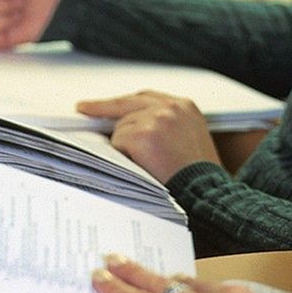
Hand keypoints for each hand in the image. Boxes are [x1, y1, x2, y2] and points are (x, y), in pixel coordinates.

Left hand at [75, 90, 221, 183]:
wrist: (207, 194)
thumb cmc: (199, 176)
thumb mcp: (190, 138)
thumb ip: (166, 125)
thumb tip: (131, 125)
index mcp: (185, 106)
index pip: (145, 98)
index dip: (122, 102)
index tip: (103, 103)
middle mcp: (171, 107)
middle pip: (127, 105)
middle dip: (104, 110)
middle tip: (84, 109)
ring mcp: (156, 119)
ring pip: (121, 128)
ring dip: (125, 146)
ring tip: (147, 165)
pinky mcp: (143, 134)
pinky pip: (119, 143)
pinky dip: (124, 156)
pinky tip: (141, 167)